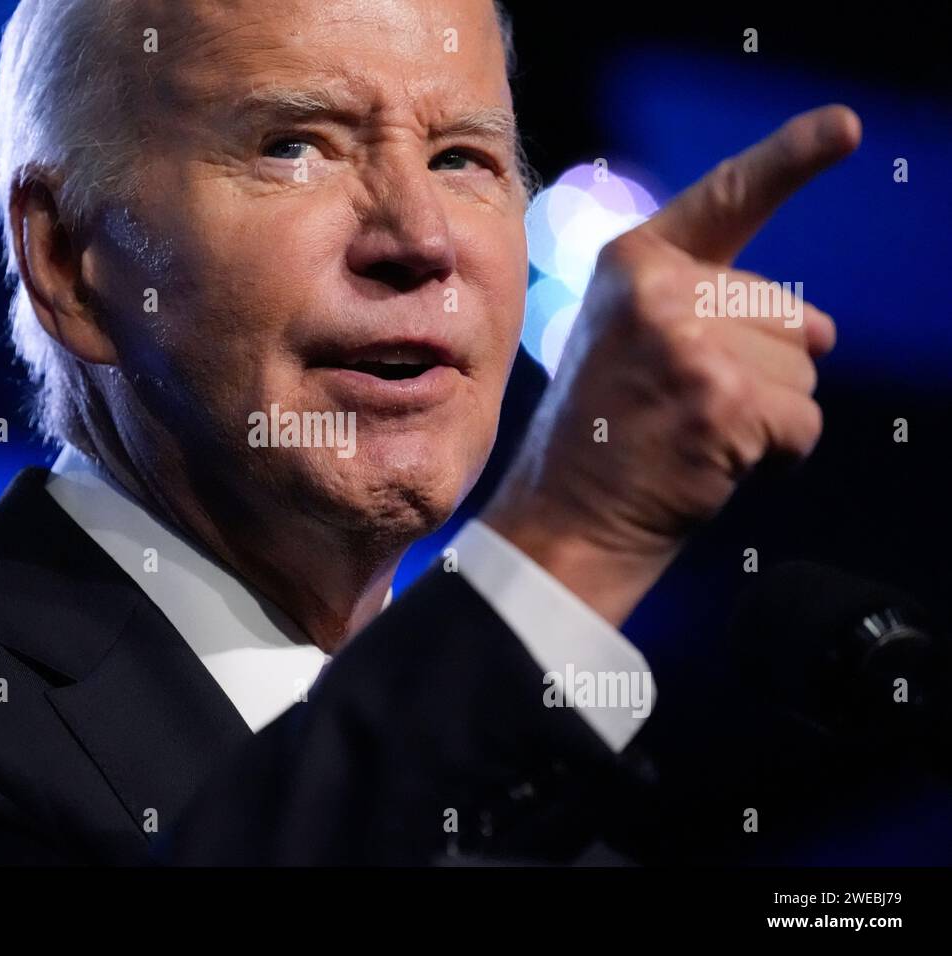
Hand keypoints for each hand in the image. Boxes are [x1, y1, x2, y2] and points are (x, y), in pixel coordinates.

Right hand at [483, 104, 862, 626]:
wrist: (564, 520)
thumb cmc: (602, 437)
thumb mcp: (631, 339)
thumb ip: (710, 306)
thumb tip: (827, 330)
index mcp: (633, 262)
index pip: (729, 198)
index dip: (793, 157)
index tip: (847, 126)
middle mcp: (660, 289)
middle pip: (790, 311)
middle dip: (766, 366)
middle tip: (685, 405)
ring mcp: (690, 342)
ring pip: (805, 368)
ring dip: (770, 412)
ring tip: (694, 433)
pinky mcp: (722, 400)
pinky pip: (805, 420)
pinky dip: (779, 453)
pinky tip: (715, 461)